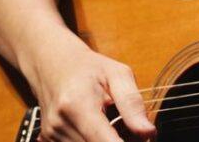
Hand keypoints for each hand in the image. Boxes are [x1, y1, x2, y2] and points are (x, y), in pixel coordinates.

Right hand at [23, 32, 156, 141]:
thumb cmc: (89, 67)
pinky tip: (102, 130)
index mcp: (77, 104)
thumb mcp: (118, 74)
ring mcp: (52, 134)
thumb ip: (132, 104)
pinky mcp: (49, 140)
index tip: (142, 140)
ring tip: (116, 124)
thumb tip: (148, 132)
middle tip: (133, 130)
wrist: (54, 63)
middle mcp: (60, 123)